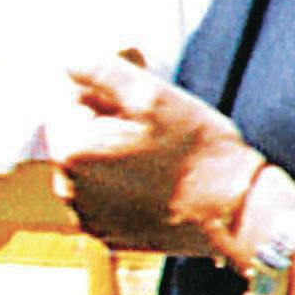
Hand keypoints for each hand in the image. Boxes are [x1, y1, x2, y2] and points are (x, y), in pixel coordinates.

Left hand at [49, 57, 264, 258]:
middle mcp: (67, 188)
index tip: (133, 95)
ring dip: (112, 151)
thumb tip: (67, 60)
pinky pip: (101, 195)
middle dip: (103, 120)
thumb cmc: (198, 152)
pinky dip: (120, 182)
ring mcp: (85, 215)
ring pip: (87, 164)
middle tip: (151, 123)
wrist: (232, 216)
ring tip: (157, 153)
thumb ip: (100, 70)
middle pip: (73, 133)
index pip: (61, 99)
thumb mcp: (152, 95)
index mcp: (71, 150)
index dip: (97, 88)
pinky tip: (155, 180)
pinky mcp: (105, 233)